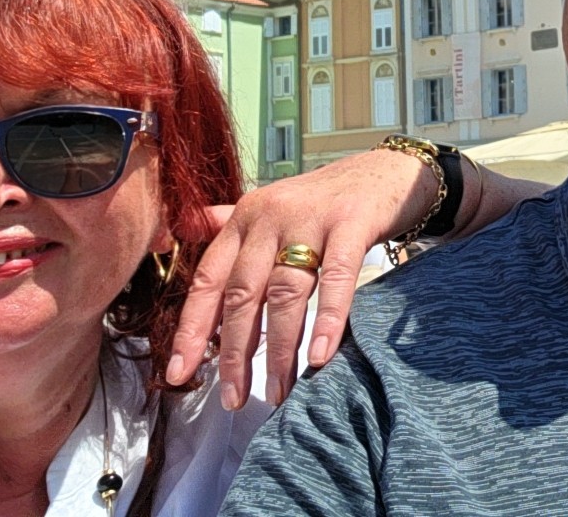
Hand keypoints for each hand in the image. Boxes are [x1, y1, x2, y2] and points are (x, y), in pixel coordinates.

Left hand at [165, 147, 438, 408]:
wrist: (388, 168)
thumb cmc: (328, 200)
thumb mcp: (275, 207)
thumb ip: (232, 221)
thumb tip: (189, 227)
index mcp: (246, 219)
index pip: (208, 279)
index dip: (191, 329)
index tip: (179, 374)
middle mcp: (270, 216)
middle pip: (242, 294)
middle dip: (234, 352)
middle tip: (233, 399)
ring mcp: (310, 219)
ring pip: (284, 293)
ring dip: (277, 349)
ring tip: (277, 392)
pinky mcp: (351, 223)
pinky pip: (335, 278)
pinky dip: (325, 320)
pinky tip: (318, 357)